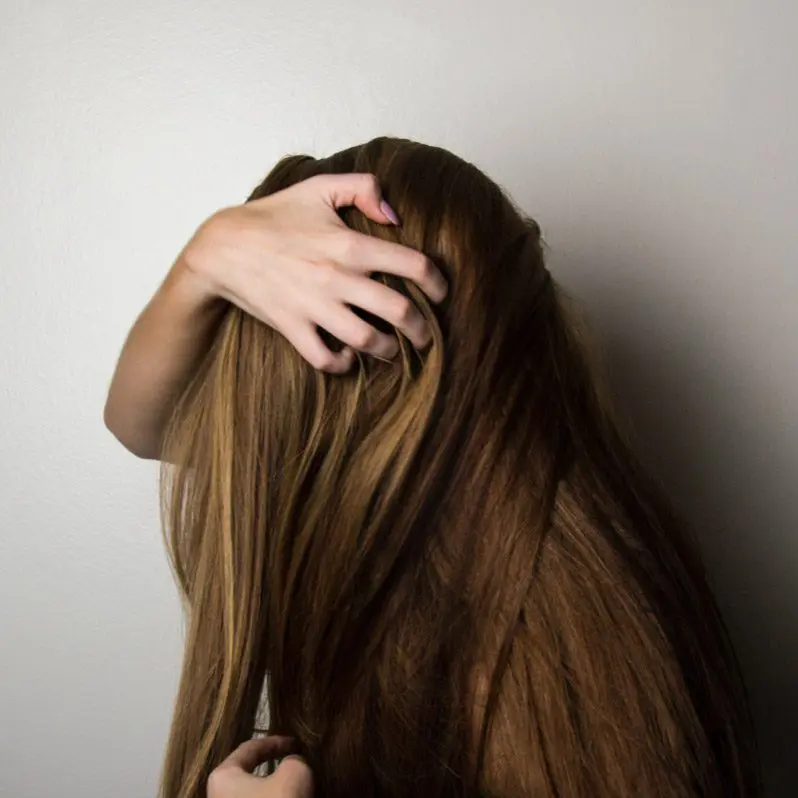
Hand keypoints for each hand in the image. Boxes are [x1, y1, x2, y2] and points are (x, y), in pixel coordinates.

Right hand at [182, 173, 447, 371]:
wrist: (223, 246)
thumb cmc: (273, 216)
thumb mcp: (318, 188)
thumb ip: (363, 188)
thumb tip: (395, 216)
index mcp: (350, 243)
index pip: (414, 265)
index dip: (438, 283)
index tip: (441, 294)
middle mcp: (337, 277)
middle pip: (400, 312)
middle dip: (423, 330)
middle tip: (426, 336)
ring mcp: (314, 306)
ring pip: (368, 341)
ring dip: (388, 351)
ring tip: (393, 351)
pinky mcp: (292, 327)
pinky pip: (326, 359)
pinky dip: (343, 363)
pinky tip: (349, 356)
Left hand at [207, 736, 312, 797]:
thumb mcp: (294, 773)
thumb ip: (294, 760)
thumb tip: (292, 763)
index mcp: (223, 776)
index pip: (251, 747)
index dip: (277, 741)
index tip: (297, 743)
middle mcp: (217, 793)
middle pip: (251, 772)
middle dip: (275, 767)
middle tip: (296, 762)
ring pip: (255, 794)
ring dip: (275, 789)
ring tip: (295, 786)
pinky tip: (287, 797)